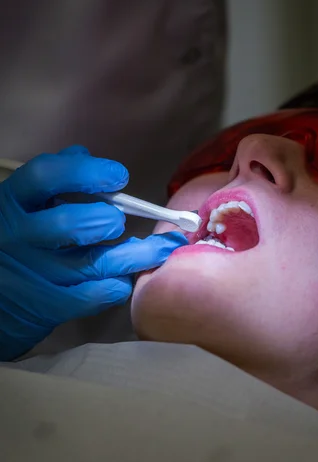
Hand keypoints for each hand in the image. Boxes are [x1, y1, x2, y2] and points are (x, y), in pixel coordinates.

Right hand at [0, 146, 186, 360]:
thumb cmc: (18, 236)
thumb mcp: (25, 203)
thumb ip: (54, 177)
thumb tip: (83, 155)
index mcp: (12, 201)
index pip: (46, 176)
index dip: (86, 172)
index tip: (119, 176)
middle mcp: (16, 236)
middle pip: (68, 225)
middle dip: (105, 221)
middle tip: (120, 222)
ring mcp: (30, 273)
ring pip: (90, 265)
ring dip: (133, 256)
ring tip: (158, 249)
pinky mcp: (43, 307)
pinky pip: (89, 297)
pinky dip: (115, 287)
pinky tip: (127, 278)